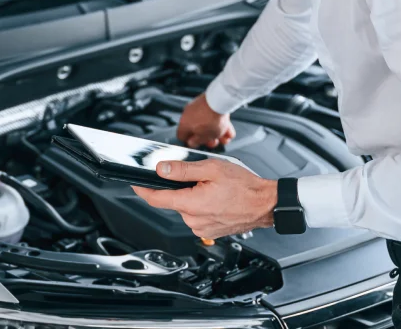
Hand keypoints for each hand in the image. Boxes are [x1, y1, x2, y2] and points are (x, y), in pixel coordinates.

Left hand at [132, 159, 276, 239]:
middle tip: (200, 176)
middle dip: (180, 187)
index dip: (142, 190)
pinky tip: (216, 197)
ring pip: (185, 208)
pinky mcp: (209, 231)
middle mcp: (194, 220)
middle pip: (173, 201)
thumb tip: (161, 169)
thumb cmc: (244, 186)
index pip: (157, 199)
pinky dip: (201, 205)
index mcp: (192, 204)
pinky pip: (196, 215)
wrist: (266, 204)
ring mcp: (202, 229)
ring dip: (192, 196)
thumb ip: (183, 170)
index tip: (134, 183)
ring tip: (213, 187)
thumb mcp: (212, 169)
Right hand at [177, 93, 235, 148]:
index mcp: (184, 124)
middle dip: (208, 137)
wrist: (219, 100)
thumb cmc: (210, 119)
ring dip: (216, 131)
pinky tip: (228, 129)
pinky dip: (219, 122)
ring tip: (225, 136)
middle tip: (215, 141)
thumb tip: (191, 143)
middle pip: (197, 130)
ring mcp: (197, 107)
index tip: (199, 144)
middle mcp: (188, 114)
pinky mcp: (207, 102)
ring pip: (207, 123)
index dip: (191, 142)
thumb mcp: (204, 137)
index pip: (182, 136)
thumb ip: (196, 142)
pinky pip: (212, 115)